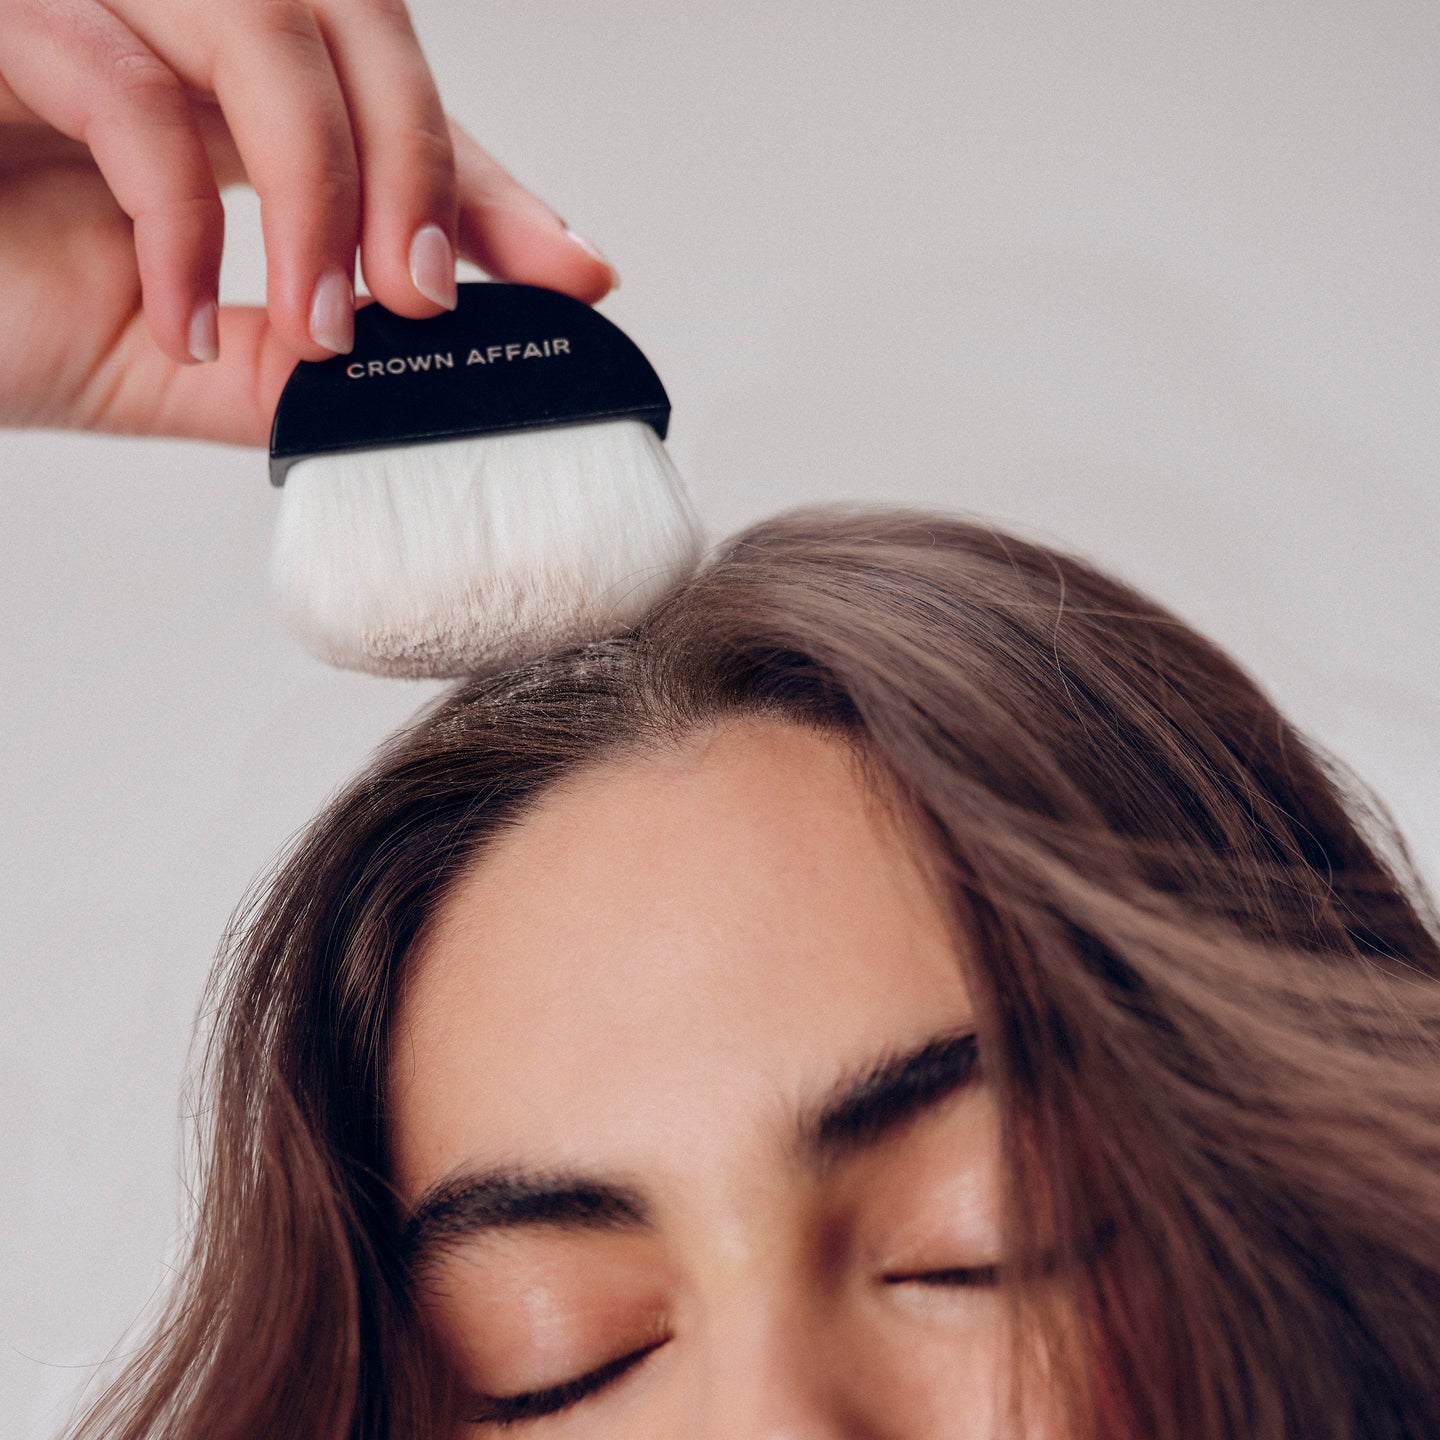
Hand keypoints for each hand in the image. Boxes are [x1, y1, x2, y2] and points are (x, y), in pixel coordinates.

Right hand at [0, 0, 616, 444]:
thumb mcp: (172, 356)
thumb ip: (292, 363)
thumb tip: (419, 390)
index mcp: (218, 91)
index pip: (388, 104)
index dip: (487, 182)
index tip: (577, 271)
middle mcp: (163, 20)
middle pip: (353, 22)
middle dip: (422, 161)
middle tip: (437, 295)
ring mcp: (80, 0)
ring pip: (259, 27)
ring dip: (323, 190)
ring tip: (333, 322)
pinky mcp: (2, 19)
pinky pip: (123, 87)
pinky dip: (177, 219)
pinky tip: (182, 322)